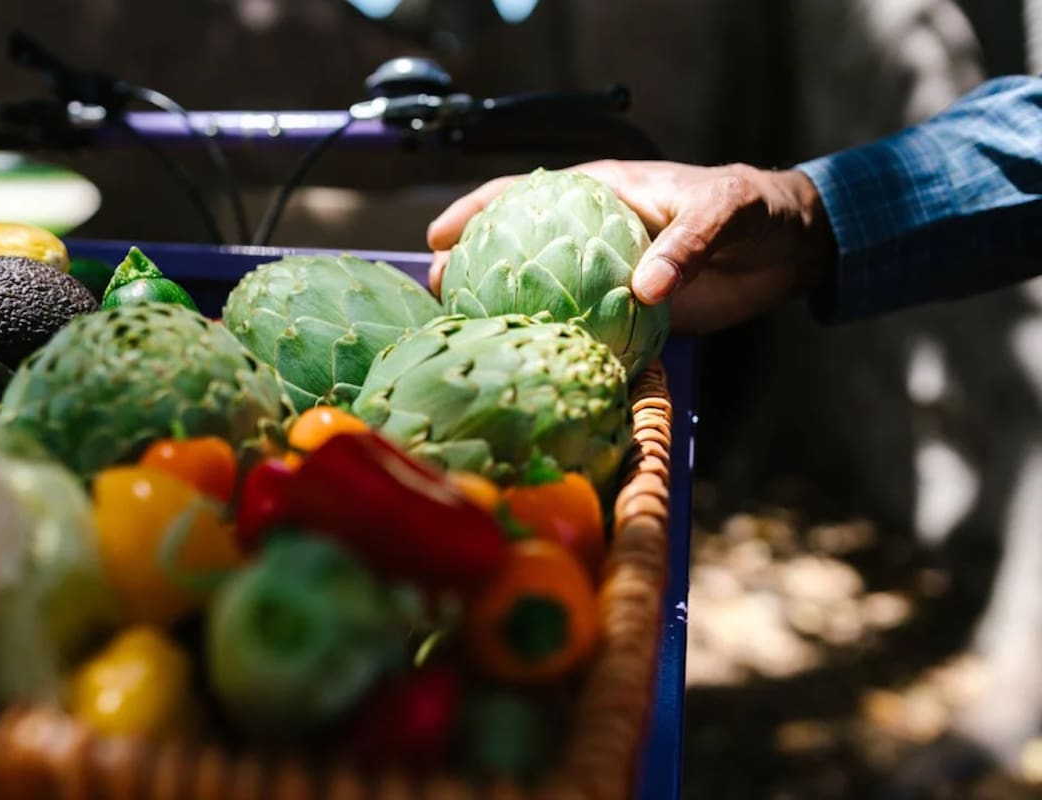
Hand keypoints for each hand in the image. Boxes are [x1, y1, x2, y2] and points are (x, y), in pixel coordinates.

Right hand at [426, 160, 836, 333]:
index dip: (474, 211)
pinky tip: (534, 367)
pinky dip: (559, 347)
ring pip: (543, 296)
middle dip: (471, 268)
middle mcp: (592, 238)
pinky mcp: (629, 316)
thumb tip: (643, 289)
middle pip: (517, 250)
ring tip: (469, 335)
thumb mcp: (721, 211)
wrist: (788, 250)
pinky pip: (584, 332)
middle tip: (437, 294)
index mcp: (601, 196)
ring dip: (506, 313)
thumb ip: (684, 243)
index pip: (523, 194)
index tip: (437, 237)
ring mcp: (606, 279)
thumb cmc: (752, 209)